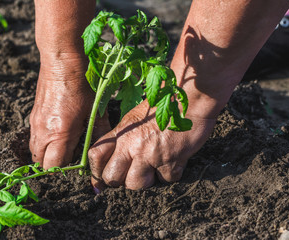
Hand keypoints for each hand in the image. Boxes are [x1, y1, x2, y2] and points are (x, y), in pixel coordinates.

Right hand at [29, 58, 110, 168]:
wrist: (62, 60)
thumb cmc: (82, 85)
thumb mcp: (96, 111)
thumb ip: (98, 133)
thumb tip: (102, 150)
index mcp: (59, 134)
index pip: (54, 166)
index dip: (66, 168)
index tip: (77, 162)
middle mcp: (43, 132)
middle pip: (41, 163)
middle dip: (55, 164)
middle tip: (71, 154)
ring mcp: (35, 124)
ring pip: (35, 151)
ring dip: (48, 153)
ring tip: (65, 143)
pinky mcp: (33, 116)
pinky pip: (34, 137)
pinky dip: (44, 141)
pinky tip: (58, 131)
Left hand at [89, 100, 216, 189]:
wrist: (192, 98)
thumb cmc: (165, 104)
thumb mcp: (135, 117)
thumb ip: (122, 137)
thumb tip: (115, 158)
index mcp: (122, 131)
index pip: (95, 156)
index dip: (96, 171)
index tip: (101, 181)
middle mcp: (132, 144)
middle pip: (112, 178)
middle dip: (120, 181)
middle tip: (132, 173)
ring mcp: (151, 154)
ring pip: (136, 185)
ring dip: (146, 180)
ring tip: (155, 166)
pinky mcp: (171, 162)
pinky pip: (165, 180)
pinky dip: (170, 174)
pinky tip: (174, 159)